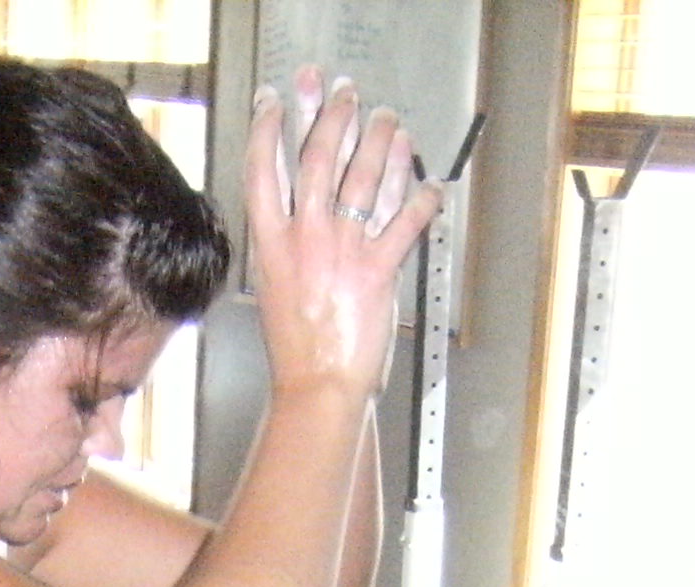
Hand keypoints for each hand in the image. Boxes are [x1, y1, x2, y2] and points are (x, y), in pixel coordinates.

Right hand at [244, 67, 436, 402]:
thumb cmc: (296, 347)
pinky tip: (431, 182)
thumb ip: (284, 244)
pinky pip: (407, 220)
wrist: (318, 385)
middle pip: (319, 158)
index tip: (274, 100)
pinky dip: (423, 197)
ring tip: (388, 120)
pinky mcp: (379, 269)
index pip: (263, 168)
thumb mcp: (273, 286)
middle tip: (345, 93)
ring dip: (380, 141)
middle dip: (334, 116)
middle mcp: (306, 237)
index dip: (267, 127)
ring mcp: (343, 250)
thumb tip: (297, 211)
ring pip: (364, 177)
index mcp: (272, 242)